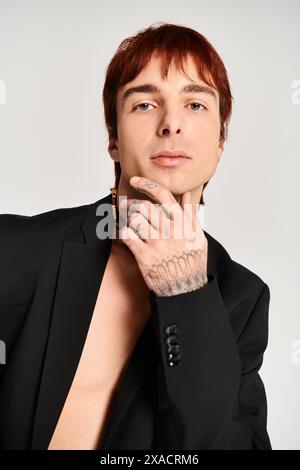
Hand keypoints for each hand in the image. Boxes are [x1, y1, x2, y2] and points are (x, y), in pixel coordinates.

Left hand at [118, 176, 207, 296]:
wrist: (186, 289)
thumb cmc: (192, 263)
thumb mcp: (198, 237)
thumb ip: (190, 215)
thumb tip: (185, 196)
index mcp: (183, 223)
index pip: (163, 195)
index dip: (147, 184)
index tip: (135, 181)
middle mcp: (170, 230)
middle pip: (144, 205)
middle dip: (132, 203)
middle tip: (127, 206)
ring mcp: (157, 243)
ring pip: (134, 218)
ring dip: (127, 216)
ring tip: (125, 218)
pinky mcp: (145, 256)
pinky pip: (127, 236)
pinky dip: (122, 231)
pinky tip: (123, 232)